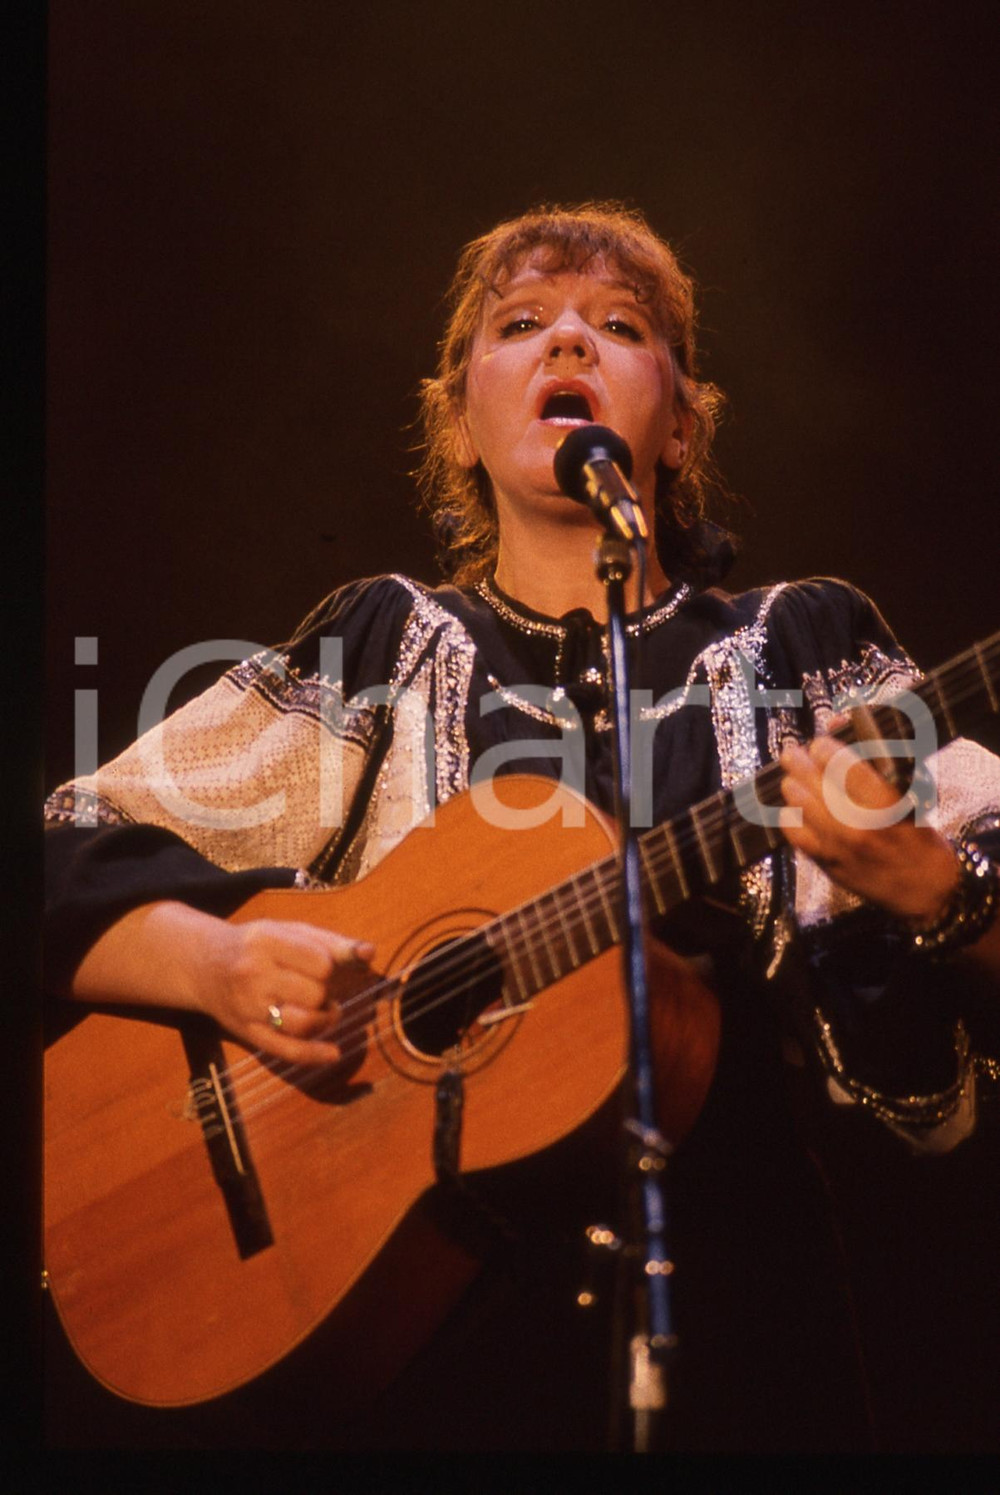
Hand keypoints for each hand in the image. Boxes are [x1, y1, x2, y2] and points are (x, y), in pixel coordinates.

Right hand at [199, 918, 375, 1065]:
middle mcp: (253, 974)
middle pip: (315, 995)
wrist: (203, 963)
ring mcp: (248, 1007)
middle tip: (318, 987)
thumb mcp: (289, 931)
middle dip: (326, 993)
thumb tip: (370, 952)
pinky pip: (286, 1051)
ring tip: (323, 1010)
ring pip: (304, 1024)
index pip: (321, 963)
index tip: (322, 965)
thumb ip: (331, 942)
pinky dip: (314, 1055)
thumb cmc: (257, 945)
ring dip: (324, 1020)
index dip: (331, 966)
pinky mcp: (246, 1032)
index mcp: (266, 941)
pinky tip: (333, 1053)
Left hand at [779, 724, 958, 923]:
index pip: (843, 765)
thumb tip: (841, 727)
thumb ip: (878, 764)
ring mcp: (840, 845)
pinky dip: (789, 817)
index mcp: (886, 804)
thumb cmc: (922, 840)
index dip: (824, 748)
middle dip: (799, 761)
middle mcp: (859, 823)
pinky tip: (791, 809)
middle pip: (815, 781)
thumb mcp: (914, 797)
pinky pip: (796, 835)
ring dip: (792, 786)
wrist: (925, 891)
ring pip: (800, 805)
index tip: (819, 743)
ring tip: (791, 777)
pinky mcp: (828, 863)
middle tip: (793, 753)